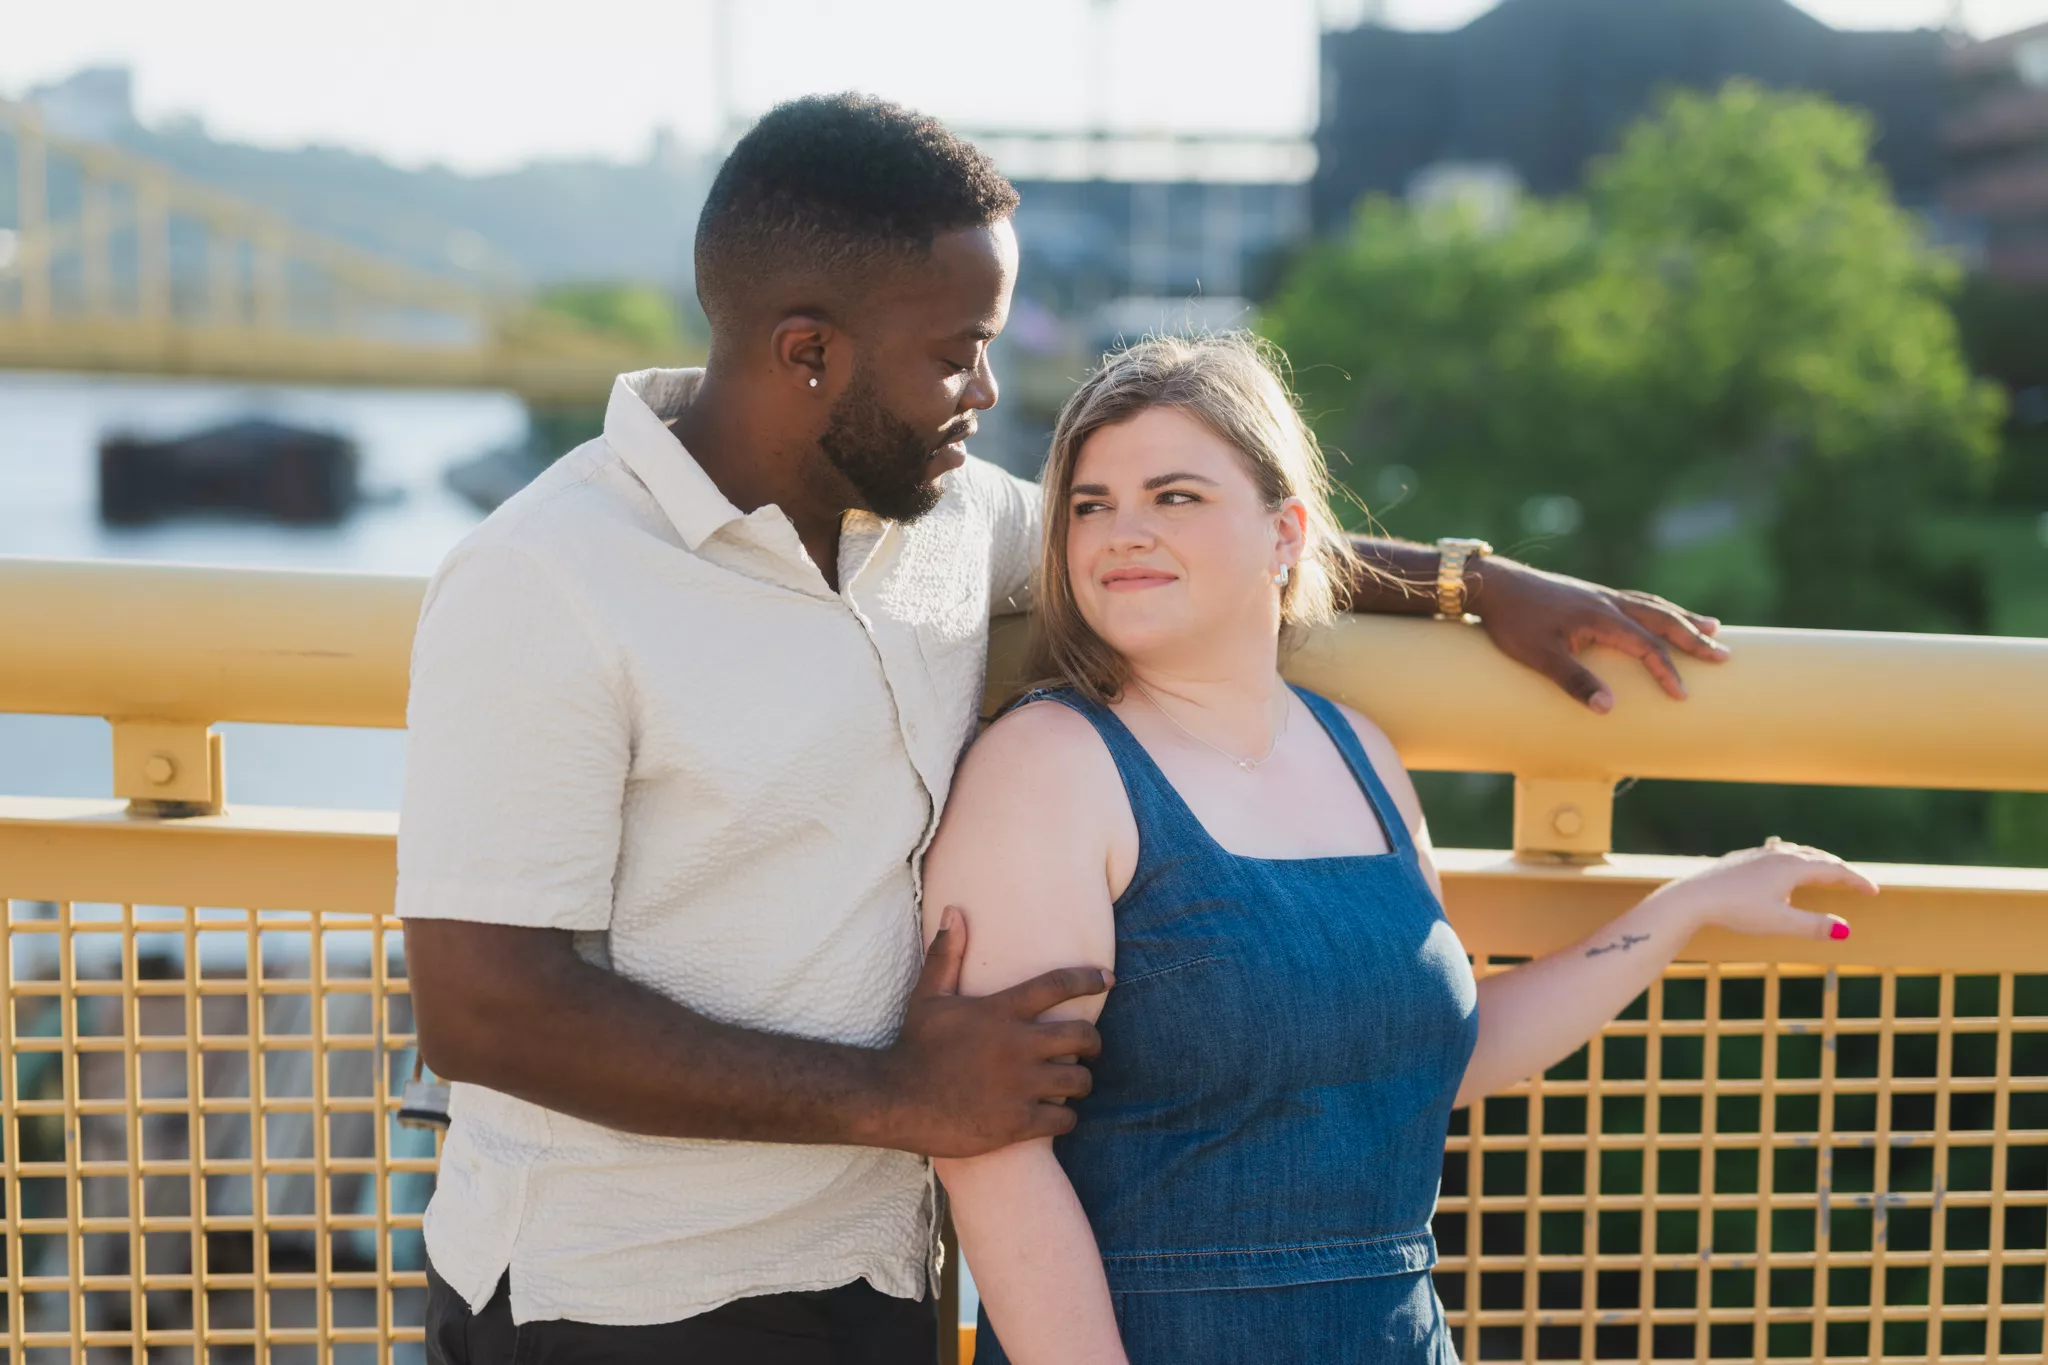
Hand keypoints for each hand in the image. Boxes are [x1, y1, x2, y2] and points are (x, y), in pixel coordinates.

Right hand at [876, 906, 1110, 1157]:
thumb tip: (954, 910)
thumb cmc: (914, 1047)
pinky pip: (1065, 1119)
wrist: (895, 1101)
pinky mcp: (1018, 1122)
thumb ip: (947, 954)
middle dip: (1092, 1043)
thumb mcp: (929, 996)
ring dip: (1080, 1081)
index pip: (1058, 986)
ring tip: (1071, 1083)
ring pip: (1079, 1081)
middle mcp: (1017, 1046)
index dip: (1089, 979)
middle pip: (1082, 1036)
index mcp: (1000, 1011)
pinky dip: (1066, 1117)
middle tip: (1087, 1048)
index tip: (1109, 979)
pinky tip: (1055, 1115)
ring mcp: (1020, 1086)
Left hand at [1467, 557, 1728, 711]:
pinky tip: (1659, 614)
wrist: (1492, 584)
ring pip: (1652, 606)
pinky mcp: (1589, 594)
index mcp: (1601, 618)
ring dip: (1682, 618)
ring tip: (1711, 626)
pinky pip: (1636, 600)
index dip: (1666, 672)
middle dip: (1694, 638)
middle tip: (1723, 654)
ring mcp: (1600, 595)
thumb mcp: (1540, 656)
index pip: (1646, 647)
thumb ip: (1574, 681)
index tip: (1682, 695)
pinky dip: (1658, 608)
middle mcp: (1608, 602)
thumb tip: (1609, 708)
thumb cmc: (1513, 622)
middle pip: (1661, 621)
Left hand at [1650, 837, 1877, 940]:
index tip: (1874, 891)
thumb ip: (1813, 926)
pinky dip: (1790, 855)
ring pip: (1796, 852)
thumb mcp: (1779, 922)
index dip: (1857, 880)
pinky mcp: (1741, 859)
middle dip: (1840, 870)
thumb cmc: (1736, 910)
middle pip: (1818, 858)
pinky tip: (1780, 851)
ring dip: (1816, 860)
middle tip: (1857, 884)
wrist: (1693, 897)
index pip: (1835, 870)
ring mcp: (1758, 854)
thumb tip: (1846, 931)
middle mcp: (1778, 854)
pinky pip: (1775, 852)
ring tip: (1826, 868)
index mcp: (1793, 867)